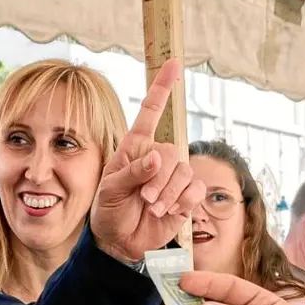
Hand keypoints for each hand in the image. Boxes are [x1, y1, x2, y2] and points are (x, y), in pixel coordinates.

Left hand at [89, 58, 205, 263]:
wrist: (120, 241)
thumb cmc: (108, 210)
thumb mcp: (110, 190)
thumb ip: (132, 172)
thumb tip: (156, 158)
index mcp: (136, 147)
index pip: (151, 111)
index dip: (162, 87)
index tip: (173, 63)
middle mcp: (158, 157)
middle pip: (173, 152)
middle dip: (160, 177)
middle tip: (145, 198)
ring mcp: (174, 176)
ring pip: (186, 172)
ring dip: (169, 192)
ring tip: (152, 207)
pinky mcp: (186, 196)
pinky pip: (196, 190)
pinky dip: (183, 202)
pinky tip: (170, 211)